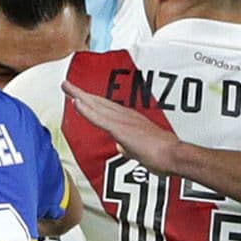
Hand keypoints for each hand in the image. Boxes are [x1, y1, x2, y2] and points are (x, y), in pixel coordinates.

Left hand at [63, 83, 185, 174]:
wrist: (173, 155)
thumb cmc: (161, 155)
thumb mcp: (139, 151)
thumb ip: (128, 147)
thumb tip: (121, 147)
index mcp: (130, 120)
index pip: (106, 108)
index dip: (91, 101)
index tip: (78, 95)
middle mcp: (125, 116)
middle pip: (99, 102)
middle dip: (81, 93)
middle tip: (66, 84)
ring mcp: (123, 121)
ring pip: (97, 106)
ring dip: (80, 96)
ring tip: (66, 86)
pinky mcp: (121, 129)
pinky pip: (99, 118)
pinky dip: (86, 110)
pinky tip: (76, 102)